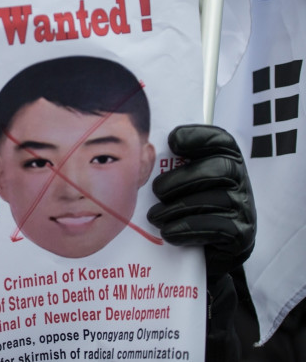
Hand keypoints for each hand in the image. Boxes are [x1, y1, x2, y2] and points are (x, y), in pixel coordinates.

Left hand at [147, 125, 255, 278]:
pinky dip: (188, 229)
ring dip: (178, 208)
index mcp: (227, 162)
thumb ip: (173, 166)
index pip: (221, 141)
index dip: (198, 137)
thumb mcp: (183, 184)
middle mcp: (241, 182)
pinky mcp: (242, 235)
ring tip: (155, 217)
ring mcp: (245, 208)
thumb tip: (144, 154)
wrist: (208, 252)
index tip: (172, 141)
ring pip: (215, 199)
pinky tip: (169, 232)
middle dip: (182, 178)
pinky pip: (216, 227)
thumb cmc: (190, 210)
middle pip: (220, 169)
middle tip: (156, 191)